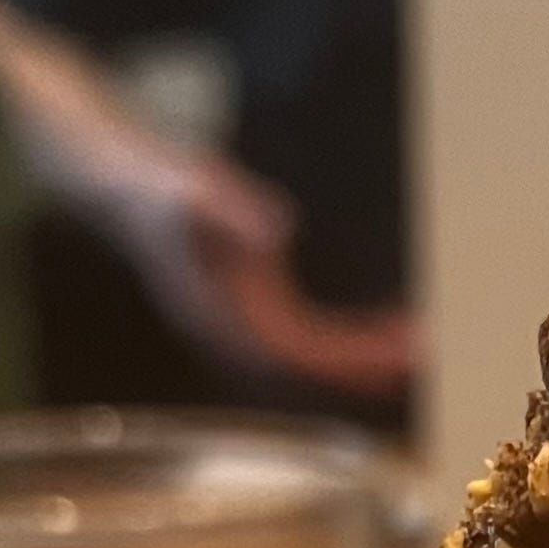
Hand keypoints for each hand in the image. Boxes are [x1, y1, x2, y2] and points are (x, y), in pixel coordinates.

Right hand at [128, 154, 422, 400]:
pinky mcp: (254, 304)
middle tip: (429, 355)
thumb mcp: (192, 188)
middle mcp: (233, 331)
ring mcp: (243, 322)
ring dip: (366, 355)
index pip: (293, 351)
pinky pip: (310, 334)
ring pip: (315, 355)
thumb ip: (232, 210)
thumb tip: (280, 229)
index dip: (346, 356)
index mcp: (219, 316)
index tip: (392, 353)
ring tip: (420, 344)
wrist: (119, 182)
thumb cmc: (153, 184)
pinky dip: (351, 334)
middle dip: (369, 363)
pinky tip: (388, 322)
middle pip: (312, 365)